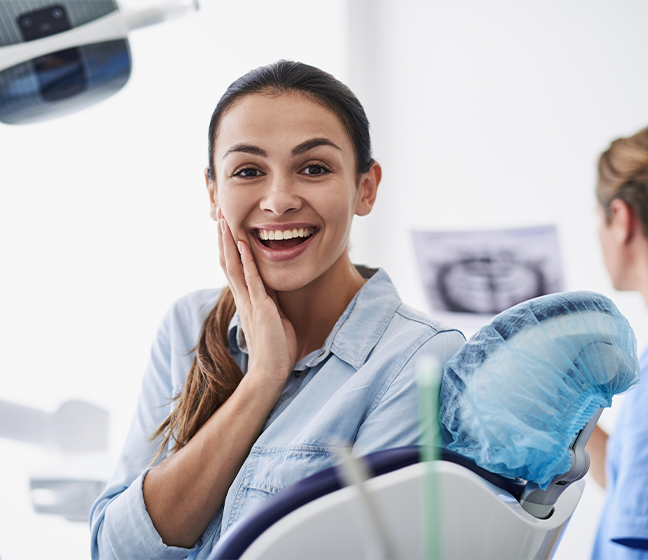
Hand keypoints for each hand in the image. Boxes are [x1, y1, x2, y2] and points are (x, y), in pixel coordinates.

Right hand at [217, 208, 296, 389]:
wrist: (270, 373)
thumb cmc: (275, 349)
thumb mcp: (274, 318)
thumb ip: (270, 302)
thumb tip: (272, 290)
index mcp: (246, 300)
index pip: (233, 268)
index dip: (228, 247)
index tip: (226, 227)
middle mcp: (243, 298)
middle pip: (227, 262)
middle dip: (223, 238)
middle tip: (218, 215)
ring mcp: (250, 302)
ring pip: (234, 267)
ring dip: (229, 243)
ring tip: (224, 222)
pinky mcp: (261, 308)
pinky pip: (252, 280)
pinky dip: (247, 261)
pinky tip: (242, 244)